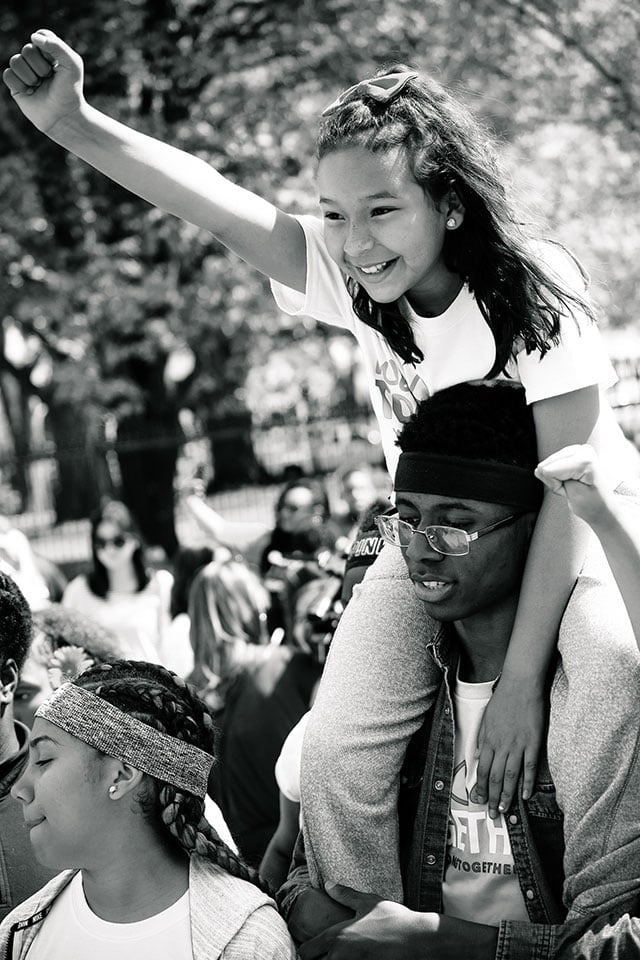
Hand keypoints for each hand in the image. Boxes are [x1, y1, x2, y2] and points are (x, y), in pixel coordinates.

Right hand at [3, 30, 84, 133]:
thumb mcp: (72, 65)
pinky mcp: (16, 84)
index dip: (48, 51)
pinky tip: (29, 92)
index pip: (41, 36)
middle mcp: (35, 59)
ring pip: (15, 61)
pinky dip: (20, 85)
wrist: (64, 116)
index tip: (56, 64)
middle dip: (40, 67)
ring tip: (39, 87)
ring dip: (30, 77)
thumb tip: (33, 37)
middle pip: (27, 50)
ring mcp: (24, 71)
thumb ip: (57, 46)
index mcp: (49, 50)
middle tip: (49, 79)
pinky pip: (8, 75)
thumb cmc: (70, 91)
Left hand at [299, 884, 498, 959]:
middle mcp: (341, 956)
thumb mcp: (369, 902)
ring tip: (339, 958)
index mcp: (337, 936)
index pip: (306, 952)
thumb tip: (328, 884)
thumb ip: (345, 895)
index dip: (307, 951)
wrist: (419, 940)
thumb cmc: (394, 919)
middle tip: (325, 955)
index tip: (313, 949)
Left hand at [473, 680, 543, 816]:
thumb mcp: (486, 717)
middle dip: (492, 797)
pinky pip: (529, 767)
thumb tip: (476, 755)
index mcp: (488, 739)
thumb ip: (481, 737)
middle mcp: (502, 745)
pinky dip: (527, 783)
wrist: (521, 684)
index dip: (481, 787)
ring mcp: (518, 745)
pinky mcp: (533, 742)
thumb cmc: (503, 698)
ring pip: (511, 776)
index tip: (479, 800)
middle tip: (492, 814)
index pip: (483, 769)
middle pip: (496, 777)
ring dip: (507, 795)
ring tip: (505, 810)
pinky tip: (525, 796)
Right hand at [535, 444, 614, 527]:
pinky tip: (572, 479)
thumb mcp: (573, 495)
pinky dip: (560, 473)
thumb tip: (539, 469)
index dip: (556, 485)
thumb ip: (553, 479)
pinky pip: (554, 462)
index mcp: (585, 460)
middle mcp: (583, 450)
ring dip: (558, 477)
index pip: (549, 470)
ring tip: (573, 485)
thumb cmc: (594, 505)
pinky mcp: (575, 451)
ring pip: (549, 463)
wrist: (604, 507)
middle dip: (556, 480)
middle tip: (572, 488)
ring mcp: (579, 449)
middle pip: (548, 464)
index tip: (571, 491)